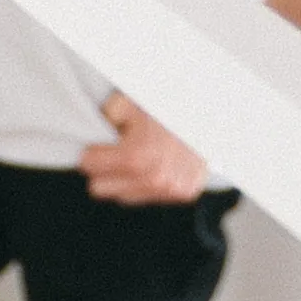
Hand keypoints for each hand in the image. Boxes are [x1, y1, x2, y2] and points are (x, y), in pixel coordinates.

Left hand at [80, 93, 211, 205]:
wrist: (212, 113)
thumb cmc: (164, 106)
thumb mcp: (127, 104)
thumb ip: (104, 119)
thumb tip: (90, 133)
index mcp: (136, 157)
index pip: (88, 166)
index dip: (92, 151)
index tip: (100, 143)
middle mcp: (155, 179)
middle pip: (100, 188)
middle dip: (105, 169)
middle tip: (117, 151)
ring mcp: (171, 189)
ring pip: (123, 196)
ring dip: (126, 180)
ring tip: (141, 156)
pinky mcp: (184, 193)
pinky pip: (148, 197)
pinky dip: (147, 183)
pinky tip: (156, 164)